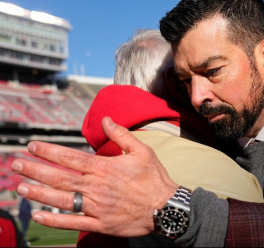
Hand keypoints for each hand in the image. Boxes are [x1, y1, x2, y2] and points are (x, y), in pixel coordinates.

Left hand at [11, 117, 178, 235]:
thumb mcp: (142, 150)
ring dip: (38, 193)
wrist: (166, 208)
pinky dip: (53, 220)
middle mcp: (95, 187)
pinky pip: (72, 222)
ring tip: (20, 188)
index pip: (69, 157)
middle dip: (35, 170)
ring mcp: (96, 207)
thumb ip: (121, 134)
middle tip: (16, 165)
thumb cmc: (155, 178)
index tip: (32, 146)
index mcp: (104, 168)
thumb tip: (105, 119)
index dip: (48, 151)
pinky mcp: (100, 224)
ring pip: (60, 200)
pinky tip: (37, 215)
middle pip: (59, 177)